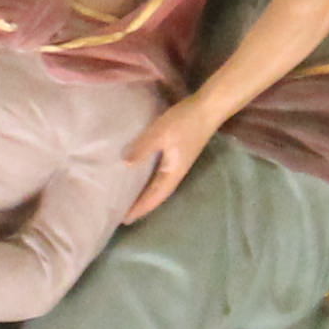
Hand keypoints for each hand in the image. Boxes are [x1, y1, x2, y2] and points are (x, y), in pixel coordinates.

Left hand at [120, 102, 219, 221]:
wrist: (207, 107)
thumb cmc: (184, 122)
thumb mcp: (160, 133)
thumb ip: (143, 148)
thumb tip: (125, 165)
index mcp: (173, 173)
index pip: (154, 198)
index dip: (140, 209)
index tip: (125, 220)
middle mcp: (175, 172)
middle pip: (155, 195)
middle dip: (140, 205)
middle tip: (121, 213)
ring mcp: (177, 163)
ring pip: (157, 184)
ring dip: (144, 193)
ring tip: (127, 198)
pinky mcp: (176, 153)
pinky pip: (158, 172)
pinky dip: (147, 178)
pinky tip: (138, 174)